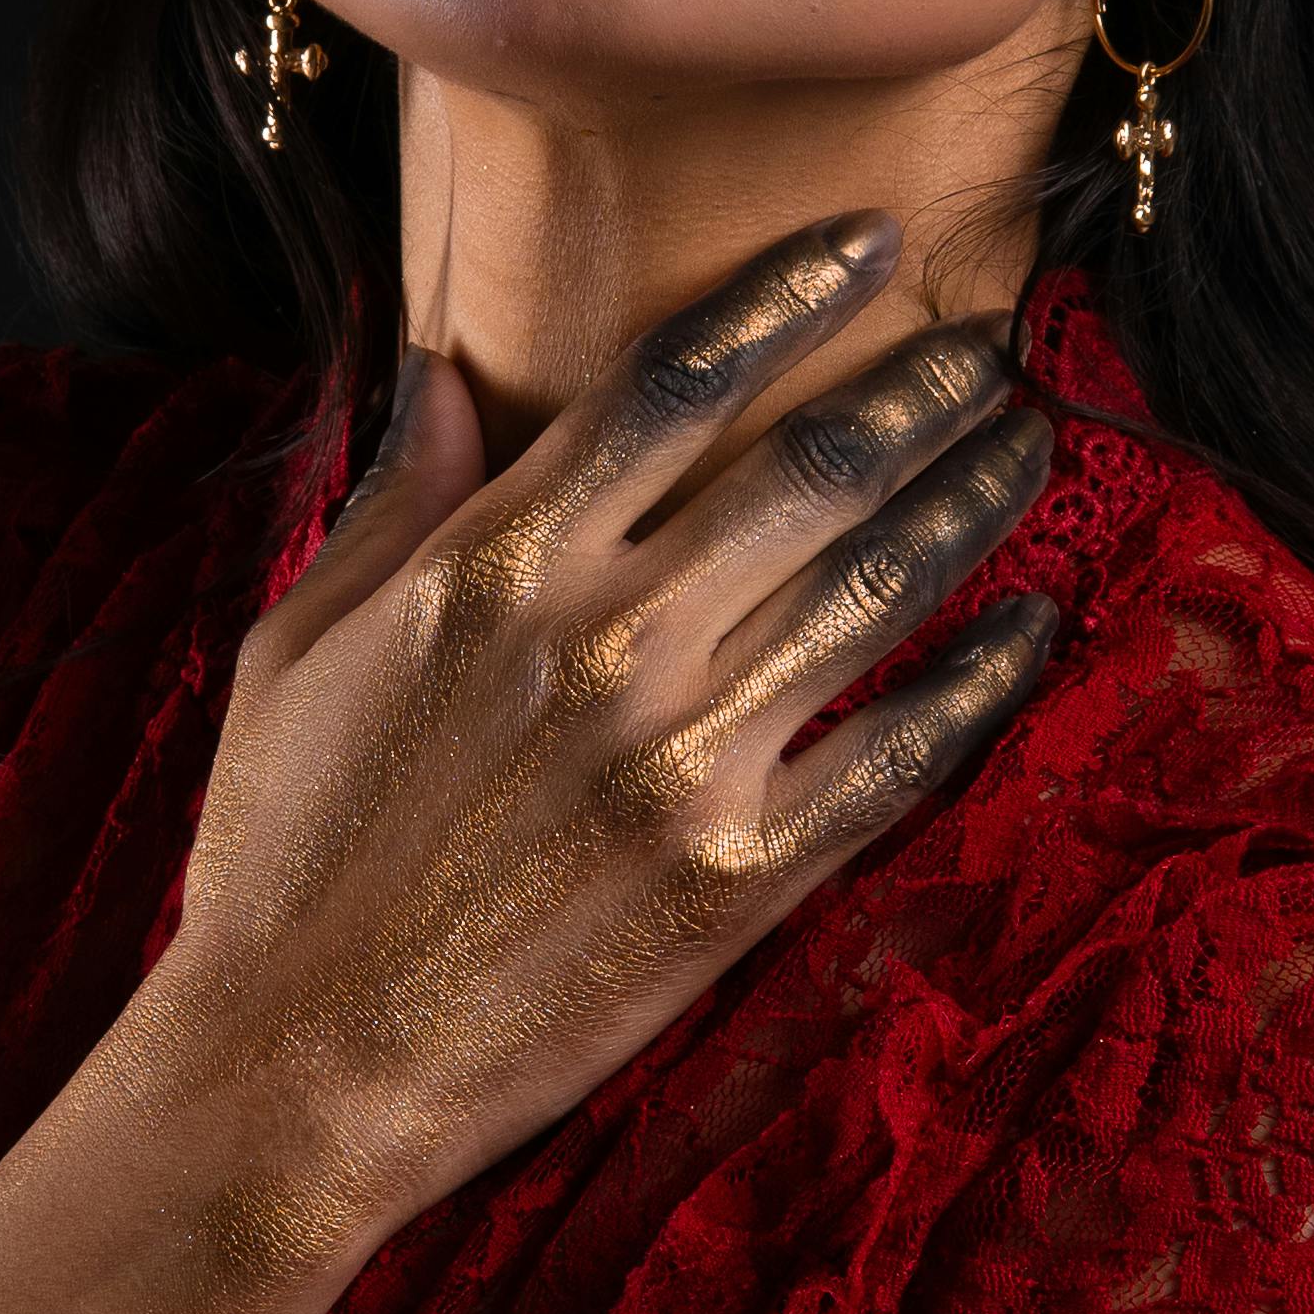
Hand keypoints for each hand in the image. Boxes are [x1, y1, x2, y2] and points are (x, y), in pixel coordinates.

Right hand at [138, 211, 1055, 1249]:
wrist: (299, 1070)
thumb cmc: (282, 852)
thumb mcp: (296, 648)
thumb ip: (396, 501)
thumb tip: (443, 364)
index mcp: (497, 567)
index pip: (673, 381)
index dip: (786, 294)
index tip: (870, 242)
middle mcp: (608, 643)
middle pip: (810, 468)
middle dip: (917, 387)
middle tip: (984, 343)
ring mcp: (684, 762)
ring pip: (876, 589)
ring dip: (969, 504)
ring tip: (1028, 445)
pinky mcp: (738, 880)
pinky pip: (894, 756)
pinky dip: (978, 683)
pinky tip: (1031, 625)